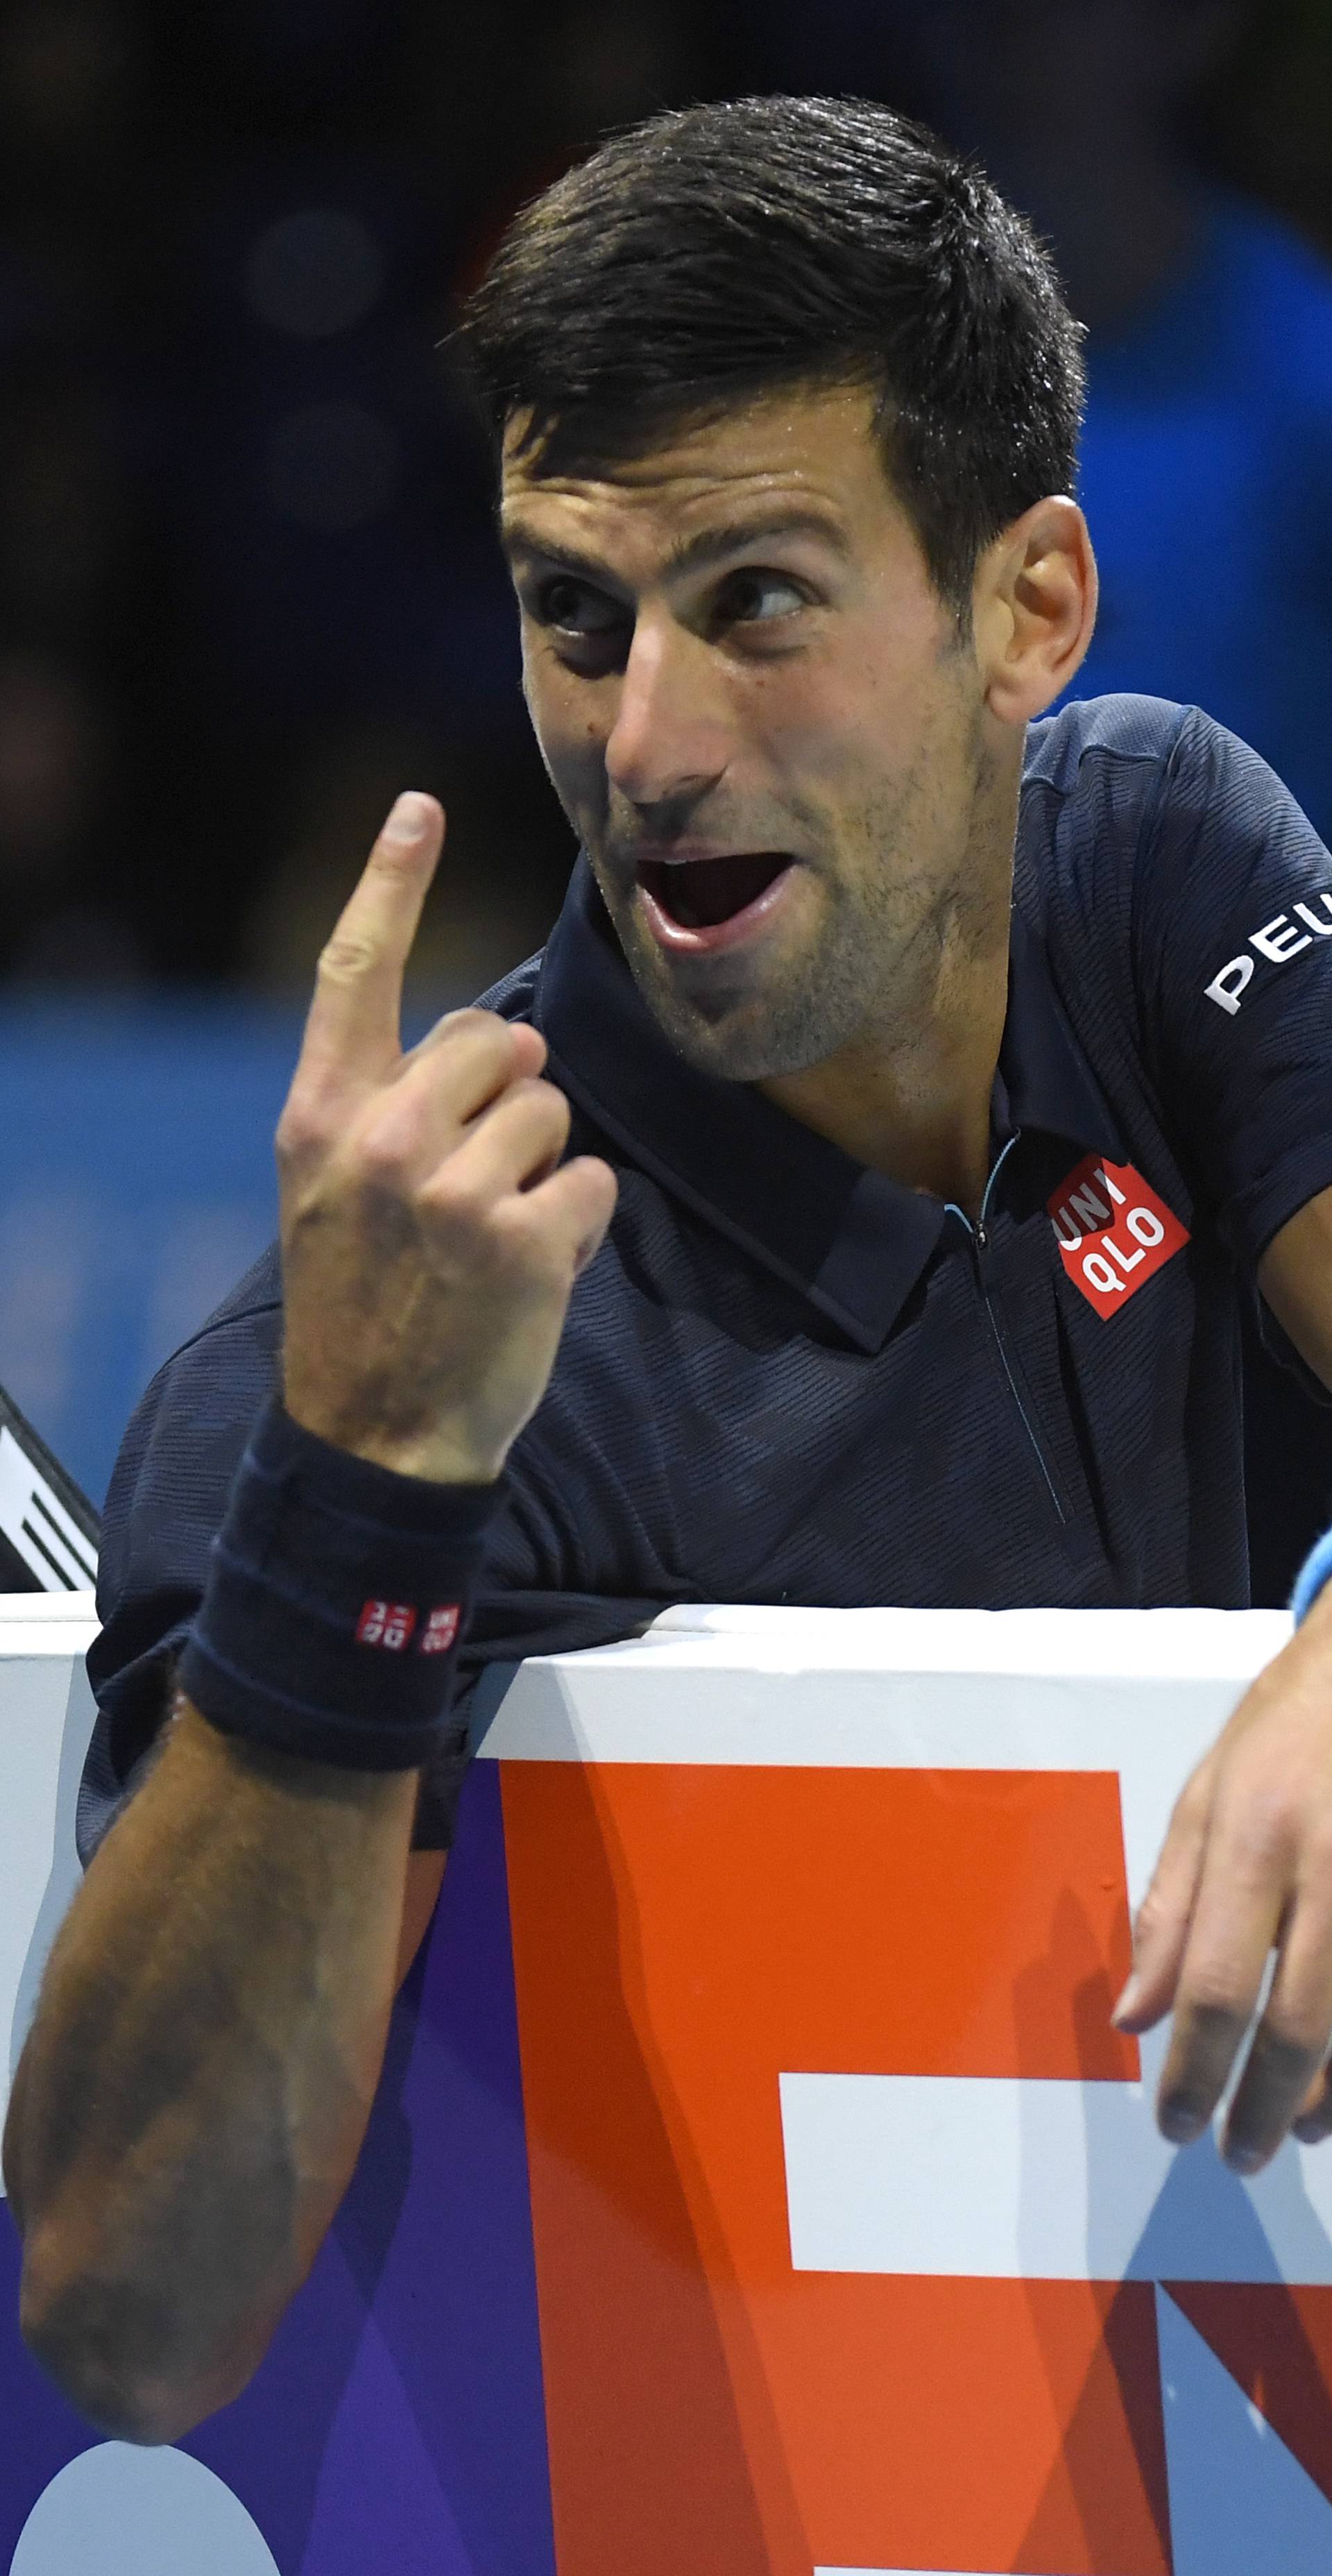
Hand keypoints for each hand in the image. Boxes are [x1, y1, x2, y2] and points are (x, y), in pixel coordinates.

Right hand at [276, 791, 616, 1483]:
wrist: (374, 1433)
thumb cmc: (365, 1301)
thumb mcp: (331, 1192)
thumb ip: (388, 1104)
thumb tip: (503, 1039)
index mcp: (320, 1118)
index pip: (354, 973)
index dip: (391, 881)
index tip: (419, 807)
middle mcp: (379, 1141)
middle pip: (499, 1039)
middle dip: (510, 1094)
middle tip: (472, 1179)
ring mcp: (449, 1192)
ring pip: (553, 1109)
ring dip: (542, 1166)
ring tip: (490, 1237)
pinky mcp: (522, 1242)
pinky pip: (591, 1180)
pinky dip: (577, 1225)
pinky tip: (528, 1273)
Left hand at [1114, 1586, 1331, 2171]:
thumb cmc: (1287, 1731)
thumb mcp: (1207, 1797)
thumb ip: (1169, 1909)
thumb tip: (1134, 2015)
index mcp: (1254, 1837)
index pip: (1214, 1983)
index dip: (1193, 2069)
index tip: (1175, 2123)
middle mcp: (1327, 1866)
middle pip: (1296, 2023)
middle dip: (1262, 2105)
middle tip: (1238, 2153)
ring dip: (1326, 2095)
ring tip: (1298, 2131)